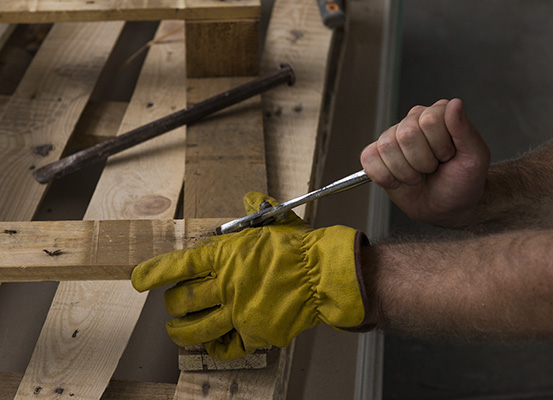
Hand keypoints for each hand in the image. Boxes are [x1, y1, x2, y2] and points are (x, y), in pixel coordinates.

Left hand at [131, 193, 368, 360]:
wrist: (324, 275)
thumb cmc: (301, 249)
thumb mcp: (276, 222)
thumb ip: (257, 210)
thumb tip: (251, 198)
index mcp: (226, 257)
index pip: (178, 266)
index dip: (153, 274)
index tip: (139, 280)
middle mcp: (226, 286)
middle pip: (181, 301)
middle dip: (172, 304)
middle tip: (174, 303)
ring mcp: (238, 313)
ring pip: (193, 330)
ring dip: (180, 331)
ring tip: (177, 330)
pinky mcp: (253, 334)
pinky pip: (224, 348)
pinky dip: (214, 347)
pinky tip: (212, 343)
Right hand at [361, 98, 489, 225]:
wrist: (447, 207)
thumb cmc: (462, 181)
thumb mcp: (475, 158)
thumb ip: (465, 130)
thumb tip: (455, 104)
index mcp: (438, 114)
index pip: (430, 120)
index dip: (441, 146)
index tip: (449, 157)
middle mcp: (413, 120)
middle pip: (406, 134)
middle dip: (423, 161)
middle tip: (433, 168)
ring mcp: (392, 137)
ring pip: (387, 147)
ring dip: (406, 172)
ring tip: (418, 175)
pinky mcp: (375, 154)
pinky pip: (369, 159)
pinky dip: (385, 177)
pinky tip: (399, 180)